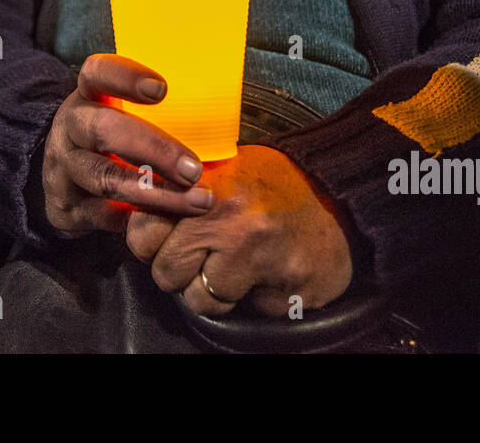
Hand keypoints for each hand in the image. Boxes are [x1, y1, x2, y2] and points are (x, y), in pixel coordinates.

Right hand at [42, 54, 215, 237]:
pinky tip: (169, 222)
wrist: (63, 181)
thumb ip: (157, 113)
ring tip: (196, 200)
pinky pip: (104, 214)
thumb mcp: (120, 115)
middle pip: (103, 129)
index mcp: (87, 96)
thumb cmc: (110, 140)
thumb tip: (221, 117)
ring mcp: (65, 168)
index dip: (125, 77)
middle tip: (194, 169)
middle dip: (154, 149)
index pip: (97, 73)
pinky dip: (139, 219)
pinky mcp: (68, 206)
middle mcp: (70, 128)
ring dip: (156, 192)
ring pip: (106, 178)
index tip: (162, 90)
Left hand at [125, 145, 353, 316]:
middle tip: (208, 255)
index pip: (143, 231)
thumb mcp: (225, 168)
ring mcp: (257, 256)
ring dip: (215, 290)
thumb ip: (182, 190)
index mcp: (205, 185)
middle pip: (166, 271)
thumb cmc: (278, 182)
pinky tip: (268, 272)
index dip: (153, 241)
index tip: (169, 238)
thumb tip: (138, 209)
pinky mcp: (284, 286)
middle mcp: (226, 219)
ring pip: (200, 300)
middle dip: (181, 270)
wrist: (341, 192)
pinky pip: (243, 311)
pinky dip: (253, 298)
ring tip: (241, 264)